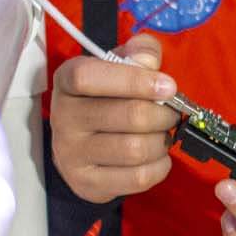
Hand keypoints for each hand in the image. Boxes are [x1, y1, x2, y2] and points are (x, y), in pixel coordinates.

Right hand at [49, 34, 180, 202]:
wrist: (81, 143)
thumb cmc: (105, 98)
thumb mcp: (117, 66)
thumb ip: (139, 53)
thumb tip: (149, 60)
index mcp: (67, 81)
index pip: (90, 77)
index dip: (135, 80)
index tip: (168, 86)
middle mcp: (63, 118)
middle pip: (129, 116)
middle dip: (163, 115)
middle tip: (171, 114)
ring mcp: (71, 154)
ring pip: (136, 149)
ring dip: (162, 141)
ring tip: (162, 135)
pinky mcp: (86, 182)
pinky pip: (137, 177)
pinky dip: (159, 166)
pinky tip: (156, 157)